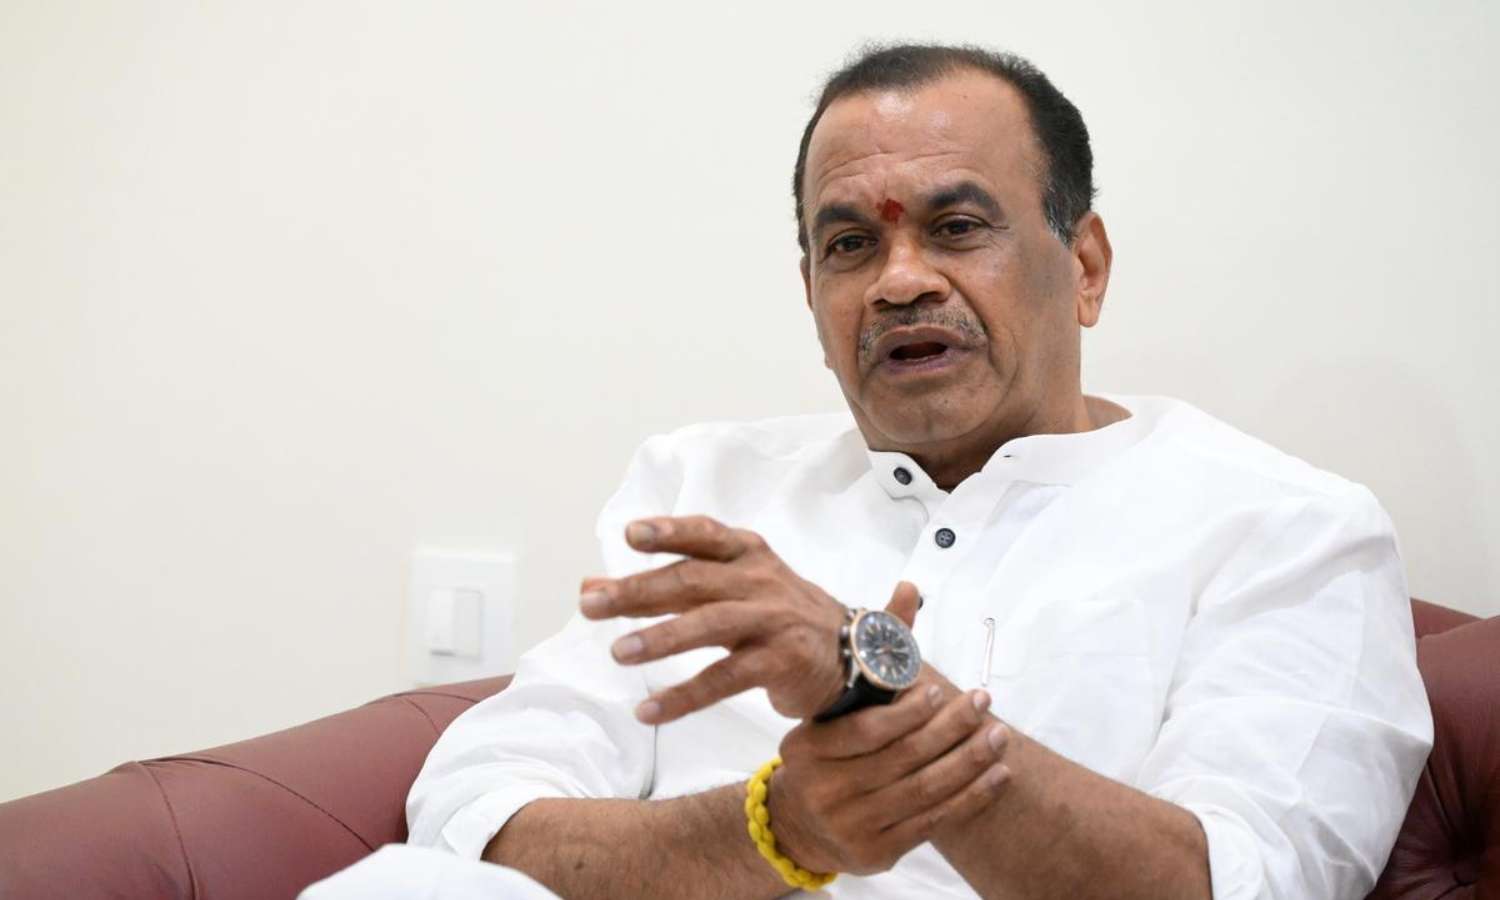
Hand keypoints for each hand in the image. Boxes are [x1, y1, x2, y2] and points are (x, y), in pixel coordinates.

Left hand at [579, 515, 920, 724]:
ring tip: (617, 652)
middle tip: (591, 605)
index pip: (705, 535)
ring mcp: (773, 621)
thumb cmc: (776, 618)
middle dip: (639, 591)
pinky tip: (647, 711)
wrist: (854, 656)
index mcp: (748, 555)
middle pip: (693, 581)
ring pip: (710, 625)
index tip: (630, 535)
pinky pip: (725, 679)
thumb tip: (588, 587)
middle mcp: (760, 581)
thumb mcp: (725, 591)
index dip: (669, 533)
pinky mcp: (781, 662)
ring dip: (660, 639)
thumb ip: (659, 586)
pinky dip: (683, 697)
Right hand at [767, 675, 1010, 875]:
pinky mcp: (877, 851)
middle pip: (902, 757)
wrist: (801, 824)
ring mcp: (851, 825)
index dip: (908, 711)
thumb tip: (910, 588)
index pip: (867, 729)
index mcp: (808, 748)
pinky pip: (933, 821)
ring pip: (924, 789)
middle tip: (981, 702)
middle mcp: (825, 789)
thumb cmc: (829, 752)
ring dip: (969, 762)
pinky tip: (997, 776)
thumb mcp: (836, 707)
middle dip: (950, 727)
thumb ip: (876, 652)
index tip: (941, 691)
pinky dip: (971, 797)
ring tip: (998, 737)